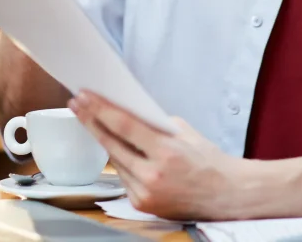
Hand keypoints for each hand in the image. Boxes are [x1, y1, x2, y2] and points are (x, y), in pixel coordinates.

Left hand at [69, 91, 247, 220]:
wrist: (224, 194)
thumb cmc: (208, 160)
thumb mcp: (184, 132)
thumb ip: (155, 124)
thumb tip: (128, 112)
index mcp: (166, 152)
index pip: (124, 127)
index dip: (100, 110)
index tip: (84, 96)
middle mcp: (153, 175)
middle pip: (111, 144)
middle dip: (91, 121)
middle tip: (77, 104)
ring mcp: (145, 192)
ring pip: (115, 160)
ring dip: (104, 140)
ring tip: (91, 120)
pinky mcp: (142, 204)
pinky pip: (124, 177)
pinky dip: (121, 162)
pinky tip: (117, 148)